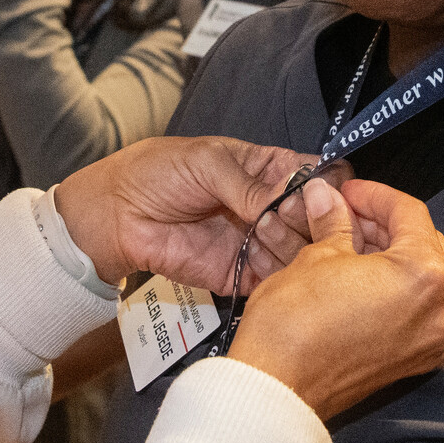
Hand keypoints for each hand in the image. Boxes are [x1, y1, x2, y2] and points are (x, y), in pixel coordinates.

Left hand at [48, 136, 325, 290]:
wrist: (116, 215)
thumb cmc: (158, 173)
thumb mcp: (206, 163)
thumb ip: (250, 184)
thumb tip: (290, 200)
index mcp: (267, 169)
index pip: (316, 175)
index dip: (327, 185)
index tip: (324, 194)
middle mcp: (270, 207)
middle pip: (315, 217)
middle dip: (309, 219)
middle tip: (285, 217)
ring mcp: (258, 242)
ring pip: (300, 251)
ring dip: (292, 247)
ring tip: (262, 236)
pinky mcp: (240, 274)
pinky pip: (272, 280)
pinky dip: (276, 275)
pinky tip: (260, 262)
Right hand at [226, 175, 443, 421]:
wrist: (276, 388)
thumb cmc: (294, 330)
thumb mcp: (316, 257)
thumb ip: (335, 222)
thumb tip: (330, 199)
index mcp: (425, 277)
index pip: (410, 215)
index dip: (375, 195)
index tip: (350, 191)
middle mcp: (440, 311)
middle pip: (422, 245)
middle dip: (384, 225)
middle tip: (347, 213)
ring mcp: (430, 341)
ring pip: (419, 278)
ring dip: (387, 255)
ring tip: (346, 243)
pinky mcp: (412, 360)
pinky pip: (412, 309)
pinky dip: (390, 288)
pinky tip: (355, 275)